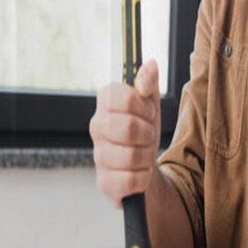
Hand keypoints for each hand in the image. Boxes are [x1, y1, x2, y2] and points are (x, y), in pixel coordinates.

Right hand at [89, 59, 160, 207]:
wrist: (143, 166)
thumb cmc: (144, 130)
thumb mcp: (151, 103)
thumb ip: (149, 82)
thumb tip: (150, 64)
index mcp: (106, 103)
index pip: (127, 97)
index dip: (145, 106)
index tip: (148, 111)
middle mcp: (96, 127)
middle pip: (128, 127)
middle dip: (148, 132)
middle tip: (147, 134)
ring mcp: (97, 156)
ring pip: (131, 155)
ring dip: (147, 155)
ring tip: (143, 153)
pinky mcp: (104, 183)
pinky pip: (131, 180)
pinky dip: (143, 177)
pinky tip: (138, 172)